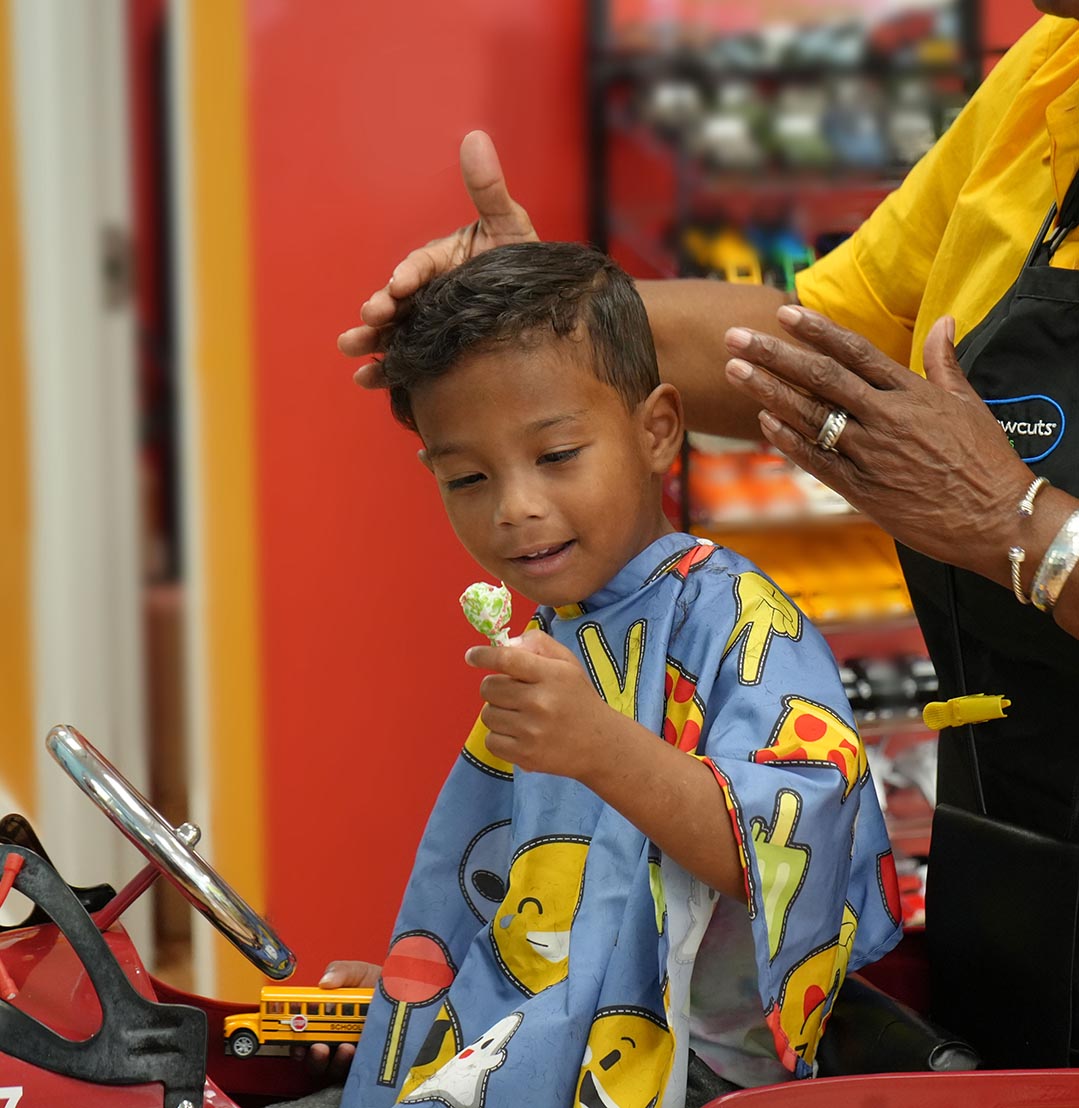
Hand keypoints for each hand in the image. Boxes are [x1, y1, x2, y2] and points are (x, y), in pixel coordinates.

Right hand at [292, 959, 381, 1081]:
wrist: (407, 993)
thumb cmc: (380, 984)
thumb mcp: (359, 972)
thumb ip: (341, 972)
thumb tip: (324, 982)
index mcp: (325, 1014)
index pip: (301, 1028)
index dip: (292, 1032)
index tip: (290, 1029)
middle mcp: (333, 1035)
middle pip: (310, 1054)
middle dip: (309, 1053)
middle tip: (316, 1045)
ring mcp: (348, 1050)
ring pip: (329, 1066)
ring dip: (331, 1060)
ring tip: (342, 1047)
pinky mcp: (364, 1060)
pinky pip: (352, 1069)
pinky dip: (350, 1063)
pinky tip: (355, 1050)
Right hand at [338, 130, 537, 387]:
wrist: (543, 312)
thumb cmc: (522, 264)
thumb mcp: (509, 225)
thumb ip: (489, 190)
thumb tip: (474, 136)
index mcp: (442, 262)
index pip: (421, 266)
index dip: (410, 274)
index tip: (401, 283)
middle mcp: (428, 293)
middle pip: (398, 300)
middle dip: (381, 308)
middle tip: (370, 316)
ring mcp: (427, 324)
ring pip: (393, 330)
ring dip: (370, 339)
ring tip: (350, 348)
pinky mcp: (431, 352)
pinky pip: (405, 361)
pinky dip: (384, 371)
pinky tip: (367, 379)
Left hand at [465, 630, 613, 779]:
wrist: (600, 745)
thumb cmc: (579, 699)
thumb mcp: (568, 664)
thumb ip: (539, 645)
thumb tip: (506, 643)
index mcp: (552, 675)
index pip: (507, 659)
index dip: (484, 655)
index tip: (472, 656)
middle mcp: (541, 702)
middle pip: (489, 687)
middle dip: (494, 686)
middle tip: (511, 692)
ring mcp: (532, 731)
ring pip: (487, 714)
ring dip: (497, 712)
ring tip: (519, 715)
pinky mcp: (526, 755)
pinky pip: (490, 740)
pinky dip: (499, 737)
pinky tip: (518, 734)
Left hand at [723, 307, 1033, 582]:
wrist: (998, 519)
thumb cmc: (986, 461)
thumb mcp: (969, 403)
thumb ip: (944, 362)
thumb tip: (945, 320)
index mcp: (911, 392)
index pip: (854, 352)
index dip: (816, 331)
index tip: (783, 314)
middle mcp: (886, 418)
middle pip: (820, 378)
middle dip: (774, 355)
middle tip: (735, 337)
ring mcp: (872, 454)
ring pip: (811, 416)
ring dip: (768, 392)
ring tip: (734, 371)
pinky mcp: (863, 490)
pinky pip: (817, 461)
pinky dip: (789, 442)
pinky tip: (763, 423)